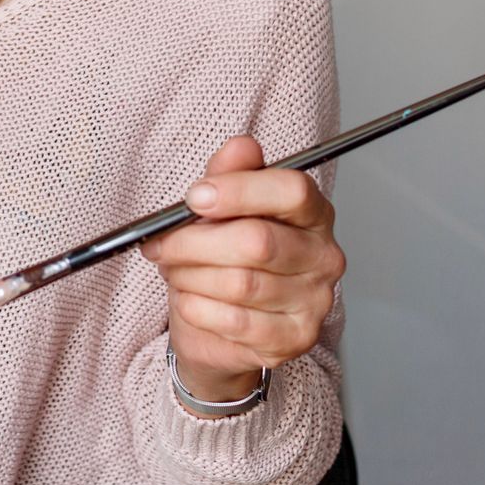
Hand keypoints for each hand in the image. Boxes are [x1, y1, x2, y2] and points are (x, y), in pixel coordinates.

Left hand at [141, 135, 344, 403]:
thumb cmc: (224, 257)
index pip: (292, 190)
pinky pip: (233, 321)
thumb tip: (241, 145)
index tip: (194, 197)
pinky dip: (197, 307)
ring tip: (175, 270)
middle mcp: (323, 256)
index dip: (238, 191)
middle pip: (257, 241)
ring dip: (190, 276)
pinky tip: (190, 299)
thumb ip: (230, 172)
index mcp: (313, 212)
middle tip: (162, 243)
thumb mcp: (220, 206)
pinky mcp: (293, 339)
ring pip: (239, 284)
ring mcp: (314, 301)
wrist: (220, 325)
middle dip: (194, 242)